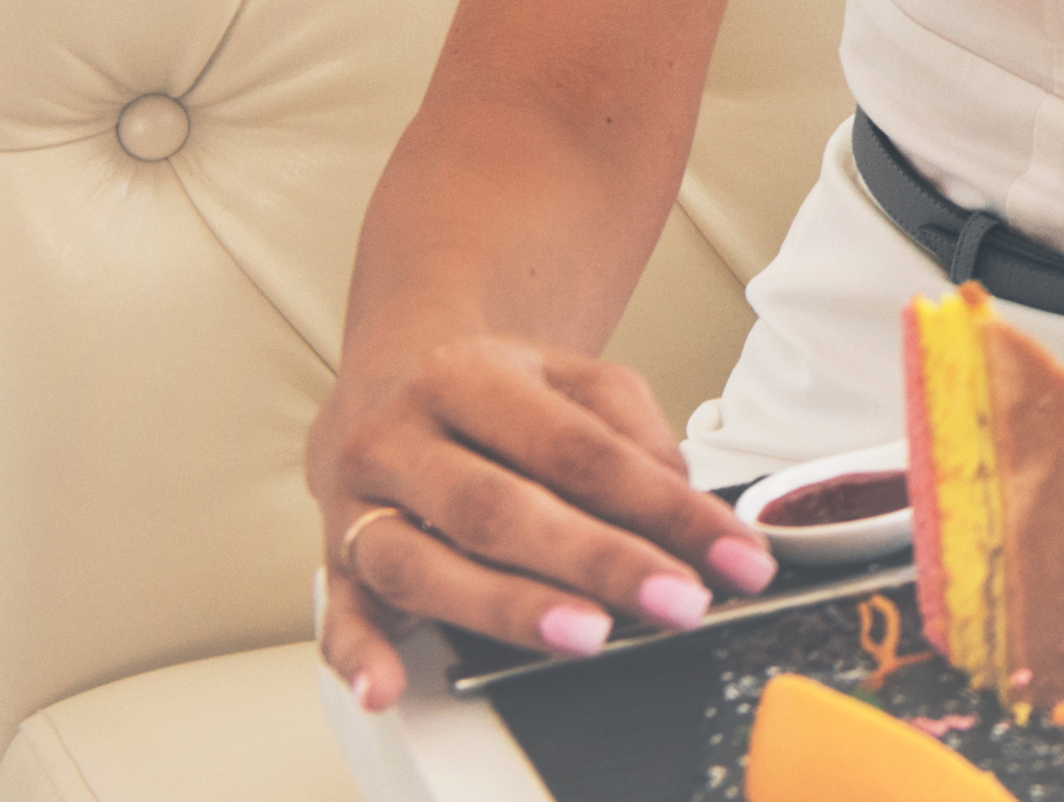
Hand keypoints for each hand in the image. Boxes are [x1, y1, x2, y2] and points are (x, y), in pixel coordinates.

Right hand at [307, 336, 773, 712]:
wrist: (389, 383)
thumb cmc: (497, 394)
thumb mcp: (571, 379)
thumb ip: (630, 432)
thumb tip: (680, 499)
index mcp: (471, 376)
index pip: (580, 450)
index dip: (662, 507)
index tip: (730, 554)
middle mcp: (404, 436)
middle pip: (501, 508)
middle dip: (598, 561)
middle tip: (677, 601)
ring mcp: (360, 503)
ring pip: (425, 565)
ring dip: (507, 609)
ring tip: (587, 636)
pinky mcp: (333, 560)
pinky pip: (339, 613)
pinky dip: (360, 655)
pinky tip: (388, 687)